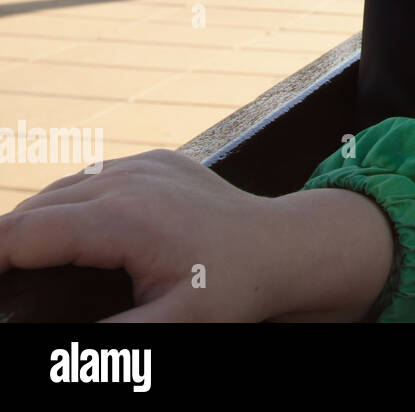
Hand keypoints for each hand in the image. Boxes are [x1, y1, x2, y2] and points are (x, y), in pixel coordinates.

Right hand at [0, 149, 393, 321]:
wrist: (288, 245)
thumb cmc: (235, 288)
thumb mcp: (174, 327)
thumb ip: (110, 343)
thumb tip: (59, 352)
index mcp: (122, 217)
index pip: (23, 233)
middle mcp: (128, 179)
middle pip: (35, 209)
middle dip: (5, 244)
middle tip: (0, 283)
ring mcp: (144, 164)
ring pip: (61, 189)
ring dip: (34, 223)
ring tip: (16, 264)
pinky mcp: (157, 160)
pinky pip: (95, 177)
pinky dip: (71, 203)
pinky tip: (67, 234)